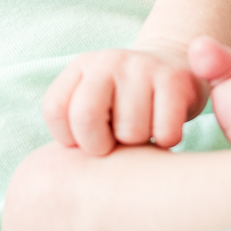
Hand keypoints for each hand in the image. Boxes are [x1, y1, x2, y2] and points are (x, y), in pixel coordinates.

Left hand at [43, 43, 206, 155]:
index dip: (68, 138)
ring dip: (138, 144)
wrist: (172, 66)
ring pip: (130, 131)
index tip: (87, 140)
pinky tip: (164, 128)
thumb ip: (75, 126)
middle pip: (86, 117)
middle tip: (113, 145)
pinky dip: (165, 141)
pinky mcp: (174, 78)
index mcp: (80, 67)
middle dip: (98, 146)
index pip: (55, 109)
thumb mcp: (94, 103)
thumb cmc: (125, 101)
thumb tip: (71, 170)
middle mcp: (108, 61)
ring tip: (142, 130)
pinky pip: (165, 131)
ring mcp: (142, 66)